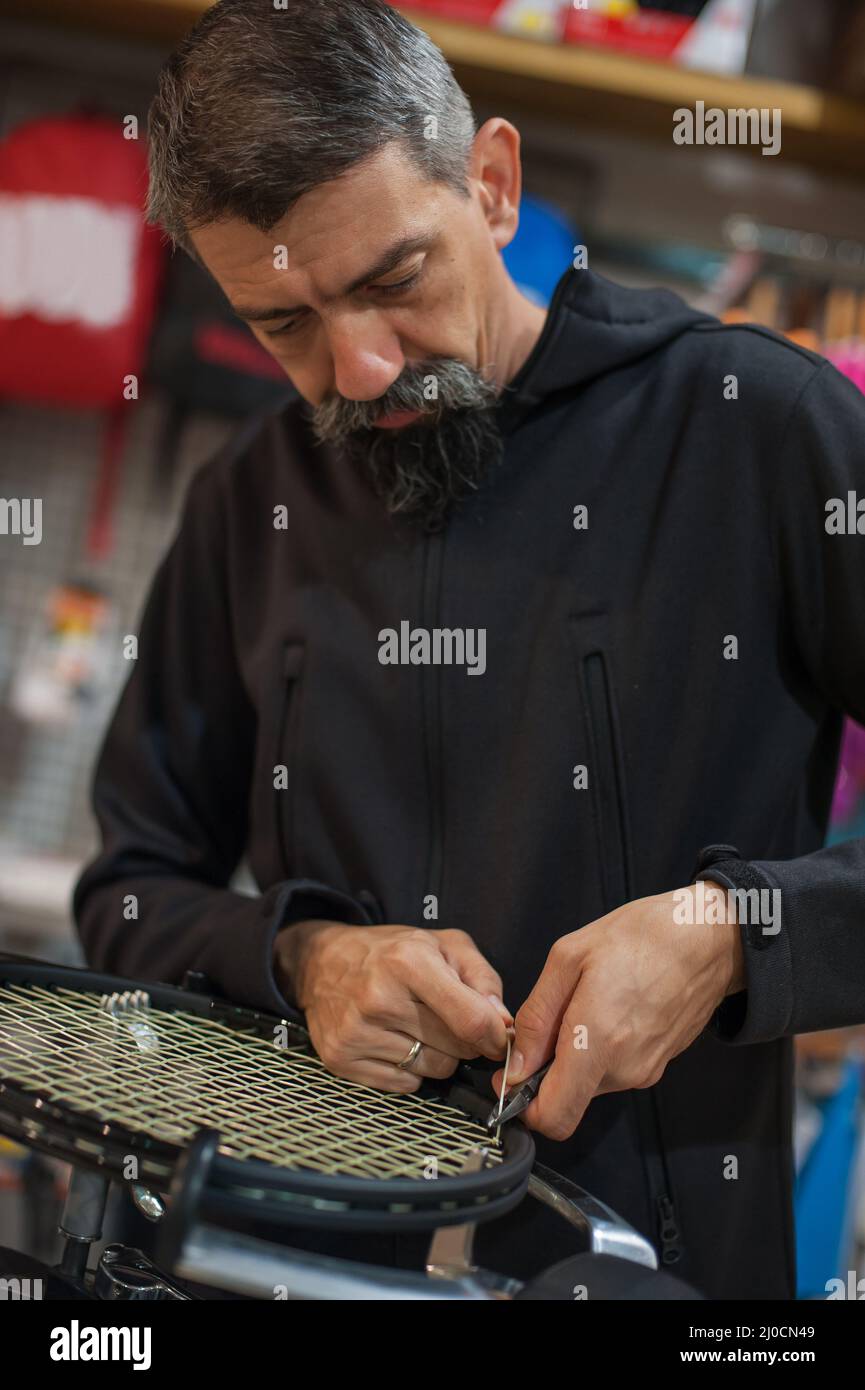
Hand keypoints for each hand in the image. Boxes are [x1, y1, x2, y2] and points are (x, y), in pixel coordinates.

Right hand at [274, 920, 511, 1089]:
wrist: (321, 961)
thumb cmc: (391, 951)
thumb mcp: (443, 944)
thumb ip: (482, 978)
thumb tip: (502, 1023)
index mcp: (408, 961)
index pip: (471, 1020)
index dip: (496, 1036)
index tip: (499, 1037)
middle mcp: (379, 998)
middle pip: (456, 1049)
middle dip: (465, 1040)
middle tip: (449, 1020)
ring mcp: (357, 1032)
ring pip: (433, 1070)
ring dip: (437, 1054)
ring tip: (418, 1026)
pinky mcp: (341, 1059)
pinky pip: (405, 1085)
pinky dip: (410, 1068)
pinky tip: (396, 1041)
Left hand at [493, 883, 743, 1139]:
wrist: (707, 938)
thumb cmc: (641, 936)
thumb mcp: (569, 957)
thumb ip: (536, 1017)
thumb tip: (515, 1065)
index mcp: (597, 1042)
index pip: (553, 1118)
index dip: (523, 1104)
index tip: (513, 1074)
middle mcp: (624, 1069)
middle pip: (566, 1098)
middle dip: (547, 1069)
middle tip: (552, 1018)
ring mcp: (644, 1071)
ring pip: (588, 1083)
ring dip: (574, 1055)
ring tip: (585, 1004)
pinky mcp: (656, 1065)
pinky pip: (612, 1070)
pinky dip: (598, 1050)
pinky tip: (608, 1009)